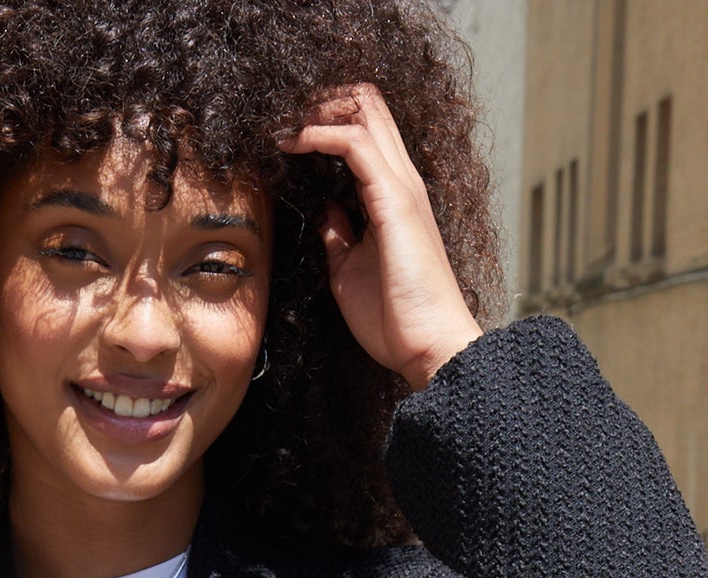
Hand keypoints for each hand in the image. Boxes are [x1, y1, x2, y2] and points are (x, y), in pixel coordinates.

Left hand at [279, 84, 482, 389]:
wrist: (429, 346)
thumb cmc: (395, 319)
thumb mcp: (349, 270)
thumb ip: (338, 235)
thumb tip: (325, 211)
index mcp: (391, 196)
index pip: (364, 128)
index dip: (325, 117)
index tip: (285, 132)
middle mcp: (401, 180)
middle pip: (366, 104)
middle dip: (318, 100)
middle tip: (279, 115)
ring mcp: (400, 186)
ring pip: (362, 110)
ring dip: (314, 109)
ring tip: (278, 123)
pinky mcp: (393, 200)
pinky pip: (354, 143)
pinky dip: (318, 134)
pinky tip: (292, 142)